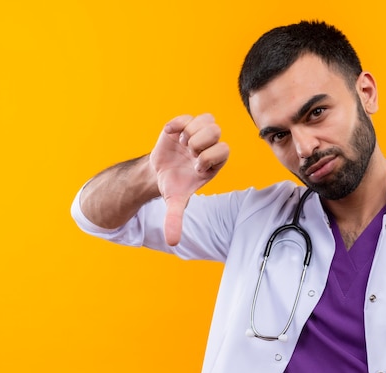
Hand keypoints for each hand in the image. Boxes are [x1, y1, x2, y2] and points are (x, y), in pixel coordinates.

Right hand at [150, 113, 229, 245]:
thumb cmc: (175, 185)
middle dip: (199, 143)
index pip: (224, 150)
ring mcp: (198, 134)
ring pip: (207, 120)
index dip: (208, 158)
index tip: (195, 167)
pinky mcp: (185, 125)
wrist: (161, 172)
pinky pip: (187, 116)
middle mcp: (210, 146)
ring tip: (180, 144)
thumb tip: (172, 243)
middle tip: (188, 152)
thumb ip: (176, 219)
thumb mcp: (175, 202)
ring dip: (190, 131)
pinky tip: (169, 134)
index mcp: (214, 163)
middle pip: (216, 132)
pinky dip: (177, 124)